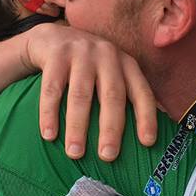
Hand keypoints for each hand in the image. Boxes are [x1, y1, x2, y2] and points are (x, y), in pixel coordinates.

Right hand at [19, 23, 156, 161]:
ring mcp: (81, 52)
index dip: (146, 117)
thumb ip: (125, 97)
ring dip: (77, 127)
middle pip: (112, 95)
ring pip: (81, 95)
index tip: (147, 142)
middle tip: (107, 156)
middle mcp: (107, 55)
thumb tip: (146, 140)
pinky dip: (49, 114)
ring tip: (74, 153)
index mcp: (126, 64)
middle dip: (111, 128)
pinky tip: (48, 135)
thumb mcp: (111, 74)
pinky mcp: (55, 54)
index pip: (141, 92)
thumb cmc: (88, 68)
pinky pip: (52, 89)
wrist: (53, 39)